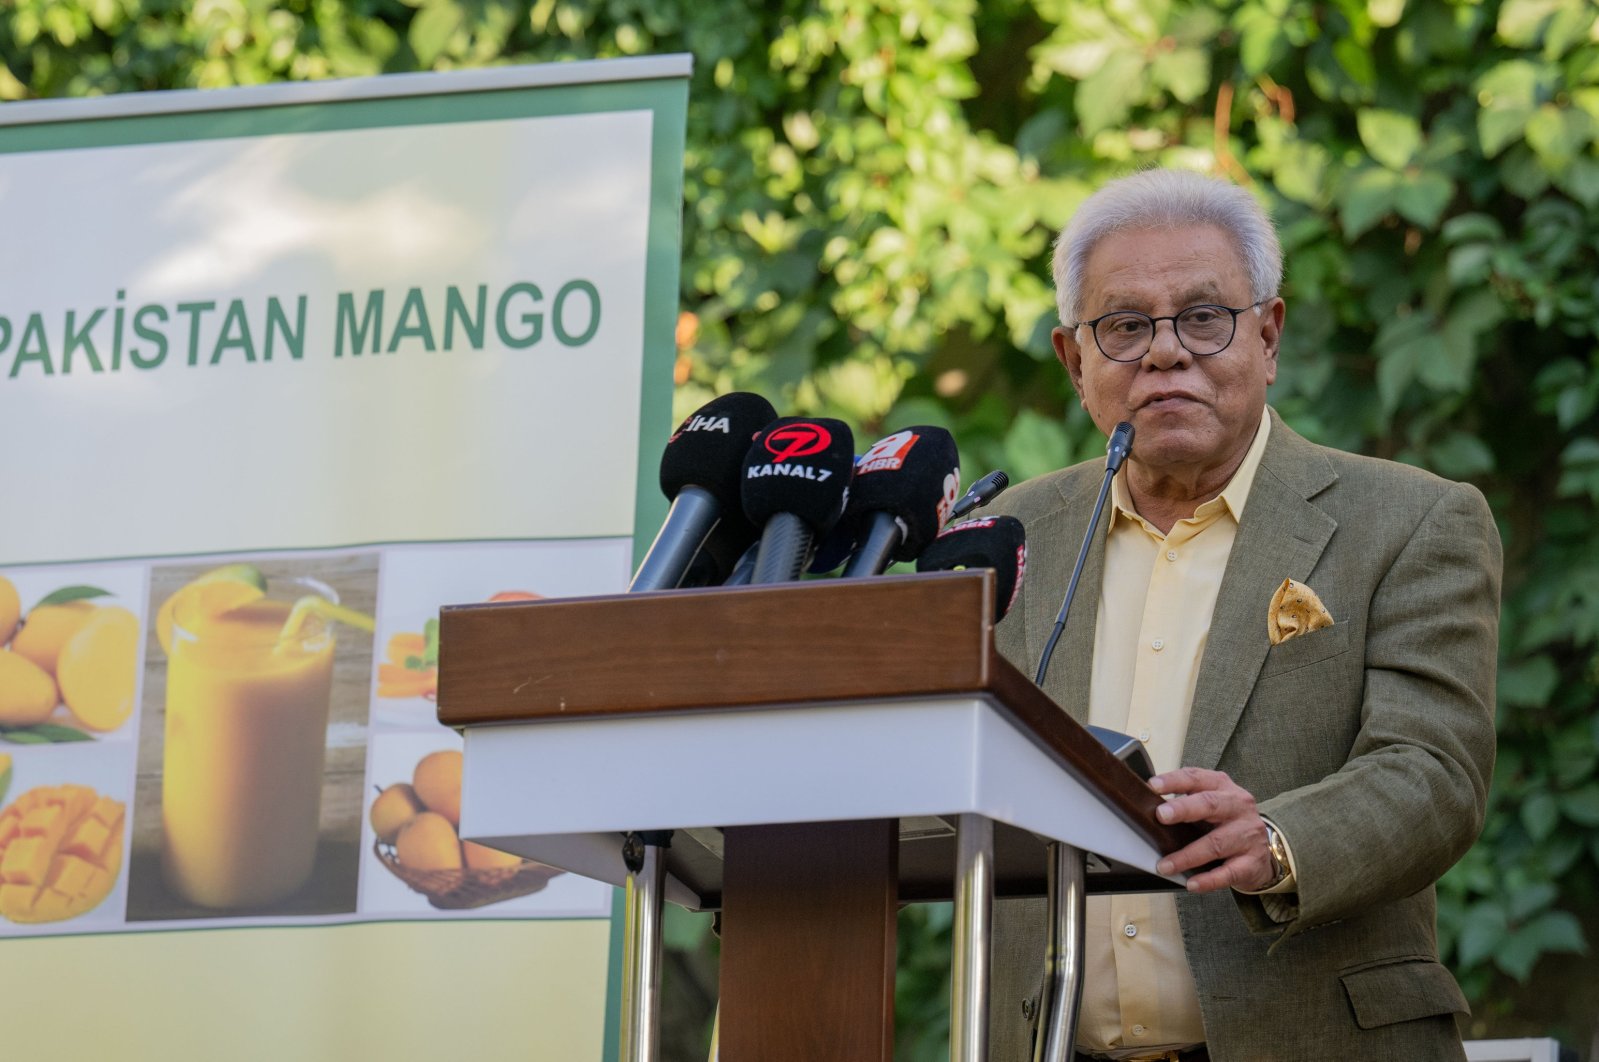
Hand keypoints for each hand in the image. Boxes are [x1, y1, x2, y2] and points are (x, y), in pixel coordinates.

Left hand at [1149, 767, 1277, 893]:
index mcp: (1223, 787)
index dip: (1175, 780)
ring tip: (1164, 866)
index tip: (1153, 785)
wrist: (1263, 851)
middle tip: (1160, 815)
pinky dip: (1208, 879)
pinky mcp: (1252, 861)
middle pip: (1210, 804)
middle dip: (1184, 809)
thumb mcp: (1211, 804)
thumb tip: (1146, 807)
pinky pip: (1228, 872)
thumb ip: (1186, 802)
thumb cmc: (1227, 823)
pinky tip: (1191, 884)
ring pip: (1216, 843)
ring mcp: (1248, 834)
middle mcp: (1238, 807)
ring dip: (1187, 856)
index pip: (1197, 778)